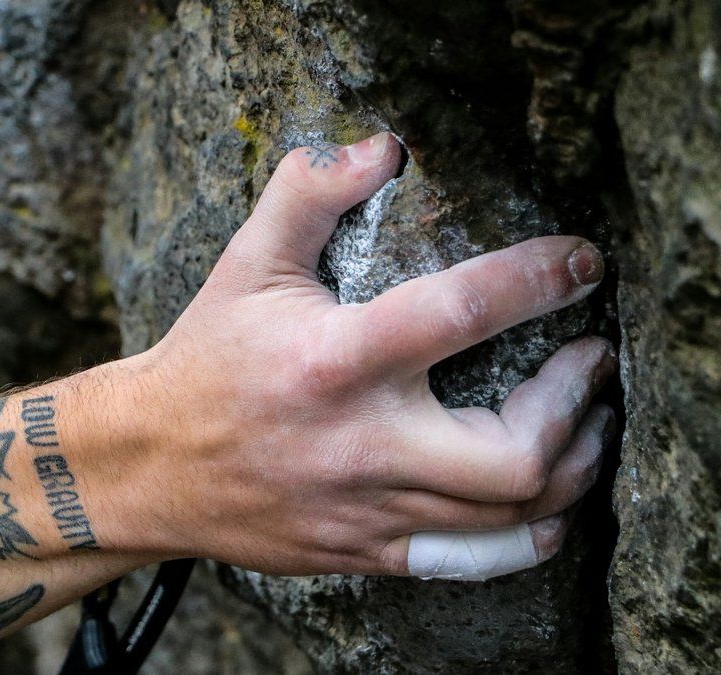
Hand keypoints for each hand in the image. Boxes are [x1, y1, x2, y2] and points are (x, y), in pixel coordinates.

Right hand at [127, 133, 614, 576]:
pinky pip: (470, 562)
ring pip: (508, 515)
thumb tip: (382, 148)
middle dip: (574, 402)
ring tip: (588, 424)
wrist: (147, 465)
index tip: (580, 264)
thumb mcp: (246, 263)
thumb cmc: (204, 359)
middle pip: (515, 453)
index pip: (463, 310)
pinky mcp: (363, 550)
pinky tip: (543, 505)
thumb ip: (309, 193)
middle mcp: (360, 443)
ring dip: (571, 467)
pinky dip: (525, 536)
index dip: (540, 278)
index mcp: (335, 360)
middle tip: (589, 361)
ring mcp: (366, 507)